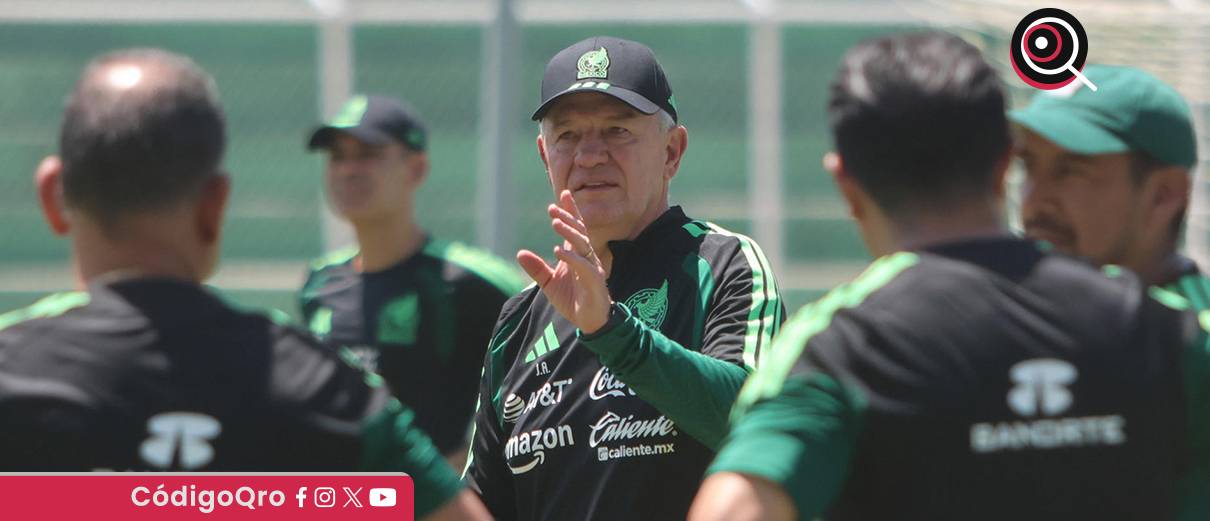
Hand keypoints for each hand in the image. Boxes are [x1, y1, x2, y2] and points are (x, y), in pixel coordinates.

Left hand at [517, 190, 610, 333]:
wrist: (589, 321)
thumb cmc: (573, 299)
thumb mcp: (549, 283)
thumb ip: (537, 268)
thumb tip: (520, 253)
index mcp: (577, 254)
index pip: (576, 228)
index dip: (570, 211)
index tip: (563, 194)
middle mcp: (587, 257)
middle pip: (579, 232)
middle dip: (567, 218)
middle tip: (553, 209)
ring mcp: (592, 268)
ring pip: (582, 245)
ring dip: (569, 233)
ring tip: (555, 223)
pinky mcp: (594, 281)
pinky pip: (584, 266)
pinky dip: (572, 258)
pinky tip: (559, 251)